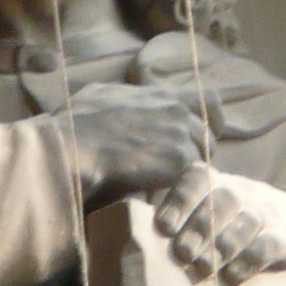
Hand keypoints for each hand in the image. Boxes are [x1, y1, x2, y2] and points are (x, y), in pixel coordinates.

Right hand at [64, 79, 213, 202]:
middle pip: (207, 133)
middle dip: (196, 150)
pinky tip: (165, 191)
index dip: (209, 118)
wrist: (76, 146)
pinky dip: (182, 184)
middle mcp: (176, 110)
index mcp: (160, 94)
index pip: (206, 98)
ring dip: (188, 168)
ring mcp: (180, 134)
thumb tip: (116, 100)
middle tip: (177, 166)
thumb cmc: (78, 123)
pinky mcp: (180, 159)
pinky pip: (194, 174)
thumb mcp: (99, 95)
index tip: (203, 132)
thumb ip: (120, 97)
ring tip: (167, 182)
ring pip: (203, 155)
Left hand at [153, 166, 285, 284]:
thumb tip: (128, 235)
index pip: (198, 178)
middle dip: (200, 226)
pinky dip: (252, 259)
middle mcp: (245, 193)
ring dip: (224, 243)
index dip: (180, 199)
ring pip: (249, 220)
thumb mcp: (209, 211)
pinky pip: (273, 243)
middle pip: (224, 199)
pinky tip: (234, 275)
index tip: (163, 226)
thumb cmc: (233, 222)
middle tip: (183, 253)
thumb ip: (177, 219)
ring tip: (206, 266)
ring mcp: (269, 213)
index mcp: (218, 184)